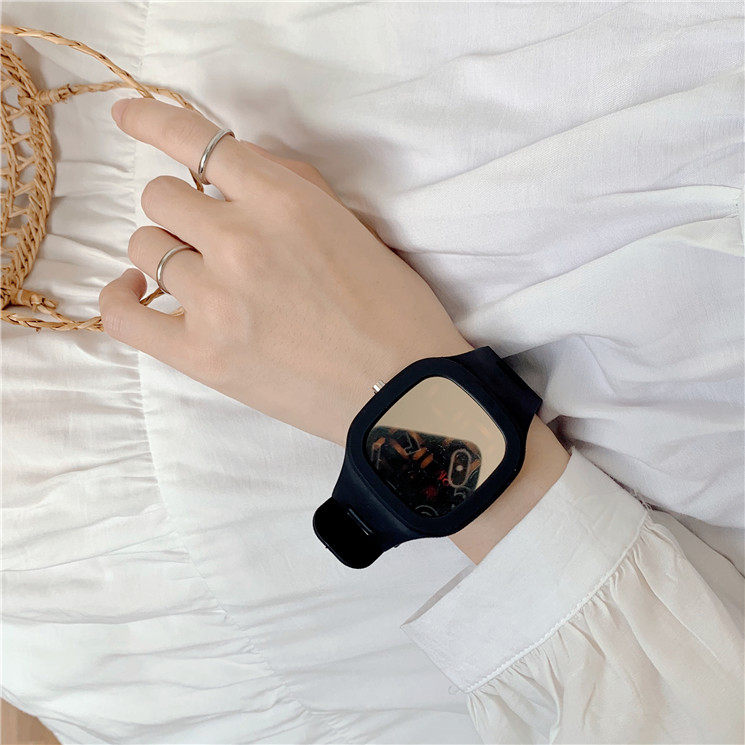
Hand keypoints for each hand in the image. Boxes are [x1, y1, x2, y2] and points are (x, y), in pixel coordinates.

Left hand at [100, 98, 471, 443]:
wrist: (403, 390)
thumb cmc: (392, 309)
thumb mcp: (354, 226)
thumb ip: (292, 184)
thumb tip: (235, 166)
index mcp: (284, 203)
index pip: (197, 141)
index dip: (154, 121)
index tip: (127, 115)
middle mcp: (241, 241)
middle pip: (160, 196)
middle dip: (182, 210)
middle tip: (210, 238)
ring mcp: (216, 299)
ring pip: (145, 246)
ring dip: (168, 253)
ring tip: (199, 277)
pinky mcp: (202, 353)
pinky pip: (124, 314)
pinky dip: (120, 298)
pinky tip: (137, 292)